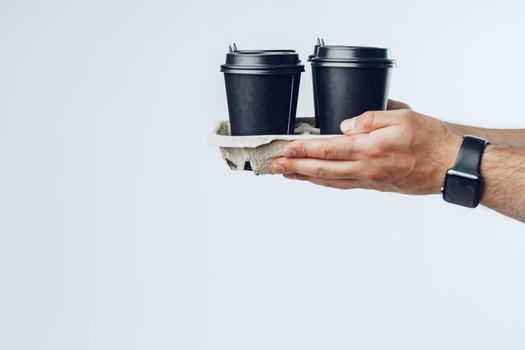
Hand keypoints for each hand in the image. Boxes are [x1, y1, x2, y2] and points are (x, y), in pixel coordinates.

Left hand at [270, 101, 461, 194]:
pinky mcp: (375, 187)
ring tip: (287, 174)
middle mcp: (365, 169)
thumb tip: (345, 126)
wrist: (451, 166)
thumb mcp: (402, 116)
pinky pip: (343, 185)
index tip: (284, 149)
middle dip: (294, 166)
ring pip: (330, 180)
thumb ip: (370, 119)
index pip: (326, 148)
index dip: (302, 149)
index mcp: (369, 149)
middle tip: (274, 166)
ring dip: (306, 177)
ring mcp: (369, 181)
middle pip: (321, 169)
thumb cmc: (430, 139)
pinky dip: (325, 182)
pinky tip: (316, 179)